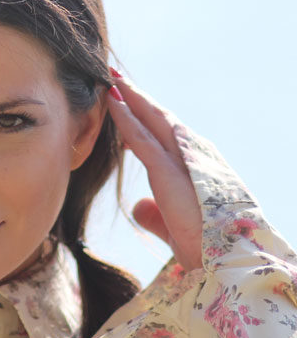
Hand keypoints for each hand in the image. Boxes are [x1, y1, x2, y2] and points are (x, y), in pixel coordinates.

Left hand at [106, 70, 202, 271]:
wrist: (225, 261)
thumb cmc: (204, 249)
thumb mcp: (173, 228)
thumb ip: (155, 214)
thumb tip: (138, 206)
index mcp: (194, 169)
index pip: (166, 136)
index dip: (146, 117)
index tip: (127, 101)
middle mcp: (192, 156)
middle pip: (160, 119)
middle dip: (138, 97)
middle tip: (116, 77)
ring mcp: (183, 161)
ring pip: (152, 121)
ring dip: (131, 98)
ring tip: (111, 79)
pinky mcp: (170, 172)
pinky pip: (142, 139)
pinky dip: (126, 118)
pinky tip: (112, 103)